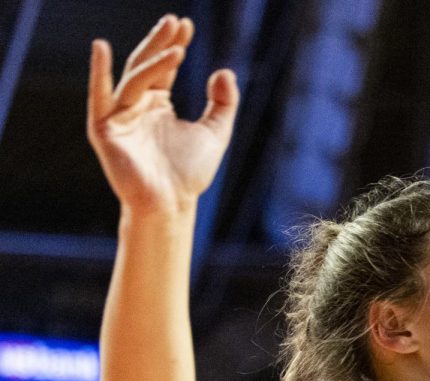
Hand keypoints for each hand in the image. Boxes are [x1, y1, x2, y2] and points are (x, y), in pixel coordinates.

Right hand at [87, 15, 239, 212]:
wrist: (172, 204)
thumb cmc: (190, 173)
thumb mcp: (215, 133)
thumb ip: (223, 104)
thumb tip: (224, 71)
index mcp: (157, 104)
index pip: (164, 68)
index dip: (174, 45)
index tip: (186, 25)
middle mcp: (136, 106)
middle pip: (147, 66)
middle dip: (160, 43)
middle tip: (175, 22)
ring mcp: (118, 116)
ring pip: (135, 80)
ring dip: (154, 62)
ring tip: (176, 47)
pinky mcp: (104, 129)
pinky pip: (100, 96)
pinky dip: (98, 73)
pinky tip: (101, 48)